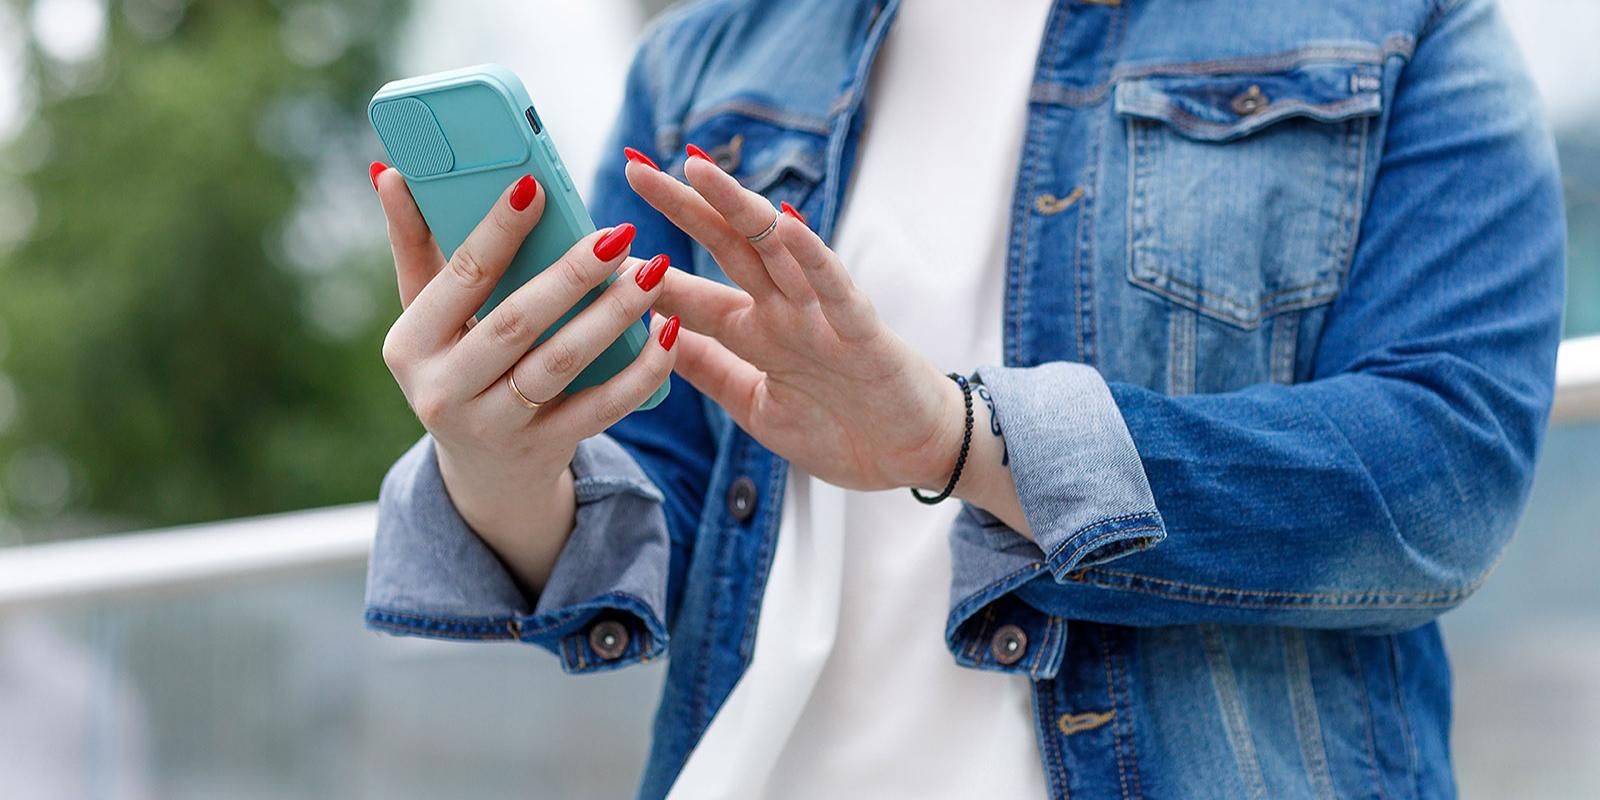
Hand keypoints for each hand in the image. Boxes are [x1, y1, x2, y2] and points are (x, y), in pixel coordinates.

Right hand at [371, 163, 678, 588]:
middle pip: (517, 322)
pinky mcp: (545, 449)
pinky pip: (601, 408)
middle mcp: (444, 391)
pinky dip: (640, 370)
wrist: (483, 472)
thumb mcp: (425, 317)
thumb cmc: (457, 365)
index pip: (461, 278)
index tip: (536, 185)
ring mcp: (495, 426)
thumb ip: (415, 246)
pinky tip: (668, 332)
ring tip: (652, 274)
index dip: (498, 231)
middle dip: (571, 274)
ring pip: (562, 364)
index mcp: (410, 345)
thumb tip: (392, 172)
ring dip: (613, 315)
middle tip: (617, 234)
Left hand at [623, 151, 964, 491]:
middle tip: (635, 168)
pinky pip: (837, 288)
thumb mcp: (754, 405)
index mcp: (756, 334)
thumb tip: (649, 331)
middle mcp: (785, 313)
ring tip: (696, 170)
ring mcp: (823, 317)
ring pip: (776, 249)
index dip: (649, 264)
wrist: (913, 457)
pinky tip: (786, 223)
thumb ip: (707, 368)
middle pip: (727, 247)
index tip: (601, 237)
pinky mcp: (863, 332)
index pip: (693, 289)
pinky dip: (813, 256)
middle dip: (682, 207)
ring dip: (737, 208)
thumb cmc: (842, 430)